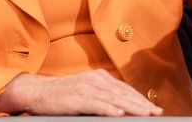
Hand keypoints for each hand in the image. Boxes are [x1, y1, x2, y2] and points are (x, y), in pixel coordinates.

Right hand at [0, 70, 162, 115]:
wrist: (35, 91)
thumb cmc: (61, 96)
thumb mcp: (85, 92)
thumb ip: (102, 97)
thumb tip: (121, 108)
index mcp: (99, 77)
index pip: (125, 89)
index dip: (141, 99)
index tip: (154, 109)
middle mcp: (94, 79)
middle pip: (123, 93)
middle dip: (141, 104)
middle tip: (156, 113)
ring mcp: (85, 87)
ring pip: (113, 98)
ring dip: (131, 107)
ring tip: (145, 114)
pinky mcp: (75, 97)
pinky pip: (95, 104)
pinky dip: (109, 108)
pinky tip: (119, 114)